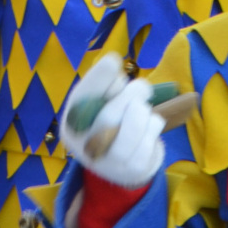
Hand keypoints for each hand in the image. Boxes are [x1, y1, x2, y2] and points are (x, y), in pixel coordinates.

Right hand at [59, 54, 164, 188]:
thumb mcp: (100, 103)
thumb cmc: (109, 123)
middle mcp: (85, 146)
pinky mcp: (134, 168)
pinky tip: (149, 126)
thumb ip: (103, 85)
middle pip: (110, 114)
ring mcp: (110, 161)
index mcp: (72, 123)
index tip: (113, 60)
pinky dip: (154, 124)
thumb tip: (113, 64)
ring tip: (143, 109)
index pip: (82, 98)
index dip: (98, 79)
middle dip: (133, 93)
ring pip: (135, 124)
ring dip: (145, 110)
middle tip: (142, 87)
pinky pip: (151, 137)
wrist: (120, 165)